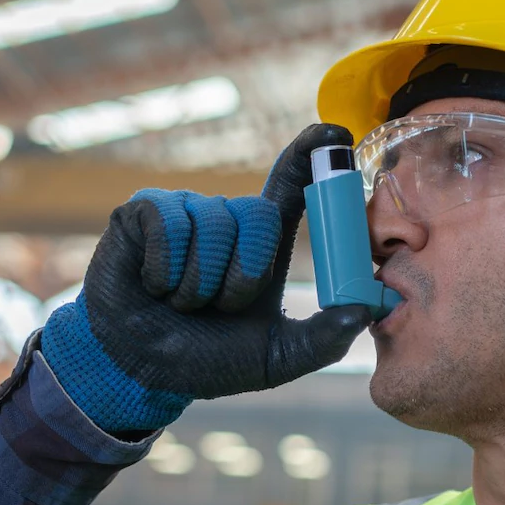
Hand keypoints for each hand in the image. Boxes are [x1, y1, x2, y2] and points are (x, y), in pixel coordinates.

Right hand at [41, 124, 374, 432]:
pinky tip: (152, 286)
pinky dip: (164, 270)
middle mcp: (225, 217)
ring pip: (212, 225)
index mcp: (260, 241)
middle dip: (243, 272)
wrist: (140, 371)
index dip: (313, 153)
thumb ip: (322, 339)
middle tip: (221, 306)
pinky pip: (168, 225)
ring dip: (199, 282)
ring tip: (181, 303)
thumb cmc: (207, 359)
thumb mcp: (275, 358)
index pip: (291, 183)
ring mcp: (183, 210)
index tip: (334, 133)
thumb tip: (364, 313)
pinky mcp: (142, 212)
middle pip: (257, 213)